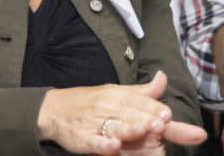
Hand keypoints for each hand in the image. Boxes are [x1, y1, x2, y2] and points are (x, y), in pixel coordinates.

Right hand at [37, 71, 206, 154]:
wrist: (54, 109)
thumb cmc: (90, 102)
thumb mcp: (117, 92)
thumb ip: (143, 92)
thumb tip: (163, 77)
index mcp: (118, 95)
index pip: (139, 101)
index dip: (154, 108)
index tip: (168, 114)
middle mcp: (108, 107)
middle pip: (131, 114)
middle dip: (147, 119)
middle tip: (163, 124)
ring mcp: (95, 123)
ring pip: (115, 126)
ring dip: (129, 129)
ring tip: (143, 130)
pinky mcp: (83, 138)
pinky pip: (95, 142)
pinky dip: (104, 144)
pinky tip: (114, 145)